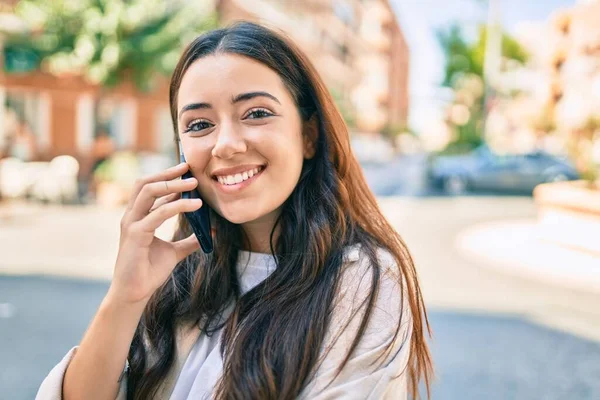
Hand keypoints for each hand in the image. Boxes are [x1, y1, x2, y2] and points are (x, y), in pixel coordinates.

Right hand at [108, 162, 201, 304]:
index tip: (187, 170)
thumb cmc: (149, 271)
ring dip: (173, 184)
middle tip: (188, 167)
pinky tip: (196, 206)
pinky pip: (158, 213)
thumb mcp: (174, 252)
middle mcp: (132, 216)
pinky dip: (178, 206)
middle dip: (168, 173)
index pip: (150, 188)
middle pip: (146, 183)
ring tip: (194, 183)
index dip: (168, 177)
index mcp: (138, 216)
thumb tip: (209, 232)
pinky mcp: (136, 234)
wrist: (135, 293)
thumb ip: (189, 240)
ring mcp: (131, 223)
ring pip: (150, 192)